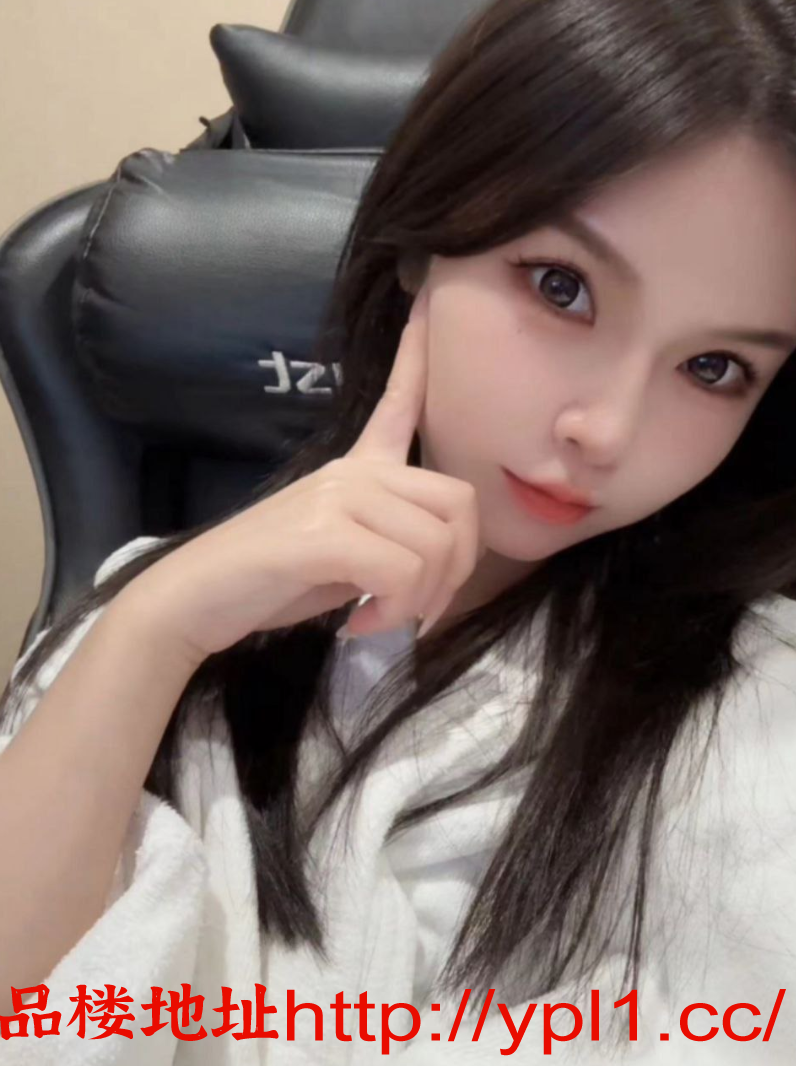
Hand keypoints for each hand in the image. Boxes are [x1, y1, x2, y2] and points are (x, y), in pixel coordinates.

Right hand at [119, 283, 482, 666]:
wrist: (196, 599)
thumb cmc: (268, 579)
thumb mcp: (342, 552)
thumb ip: (386, 541)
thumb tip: (434, 569)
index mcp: (356, 467)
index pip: (399, 401)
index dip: (419, 355)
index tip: (428, 296)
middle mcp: (352, 471)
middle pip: (458, 504)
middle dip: (456, 571)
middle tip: (420, 609)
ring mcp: (337, 494)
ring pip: (435, 546)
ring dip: (422, 600)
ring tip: (384, 618)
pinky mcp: (323, 531)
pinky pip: (401, 573)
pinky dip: (395, 611)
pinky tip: (361, 622)